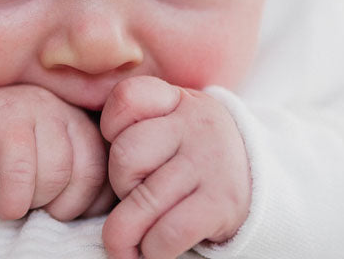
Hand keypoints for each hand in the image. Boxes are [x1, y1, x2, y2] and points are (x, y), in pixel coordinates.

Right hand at [0, 84, 111, 220]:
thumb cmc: (5, 158)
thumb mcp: (49, 164)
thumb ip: (77, 177)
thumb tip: (101, 212)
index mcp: (82, 124)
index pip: (105, 173)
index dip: (85, 205)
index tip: (57, 210)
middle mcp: (64, 110)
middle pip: (87, 173)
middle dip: (61, 206)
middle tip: (34, 206)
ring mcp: (36, 108)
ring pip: (56, 172)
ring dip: (34, 202)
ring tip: (16, 199)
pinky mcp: (4, 117)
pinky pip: (20, 170)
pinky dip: (12, 199)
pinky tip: (1, 203)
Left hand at [100, 76, 250, 258]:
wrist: (256, 176)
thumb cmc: (192, 150)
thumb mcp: (172, 118)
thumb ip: (137, 120)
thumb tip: (87, 151)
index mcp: (176, 100)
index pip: (125, 99)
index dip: (111, 126)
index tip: (118, 142)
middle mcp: (194, 125)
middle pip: (125, 155)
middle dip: (120, 184)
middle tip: (132, 195)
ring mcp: (209, 163)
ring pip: (142, 200)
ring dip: (126, 231)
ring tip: (128, 240)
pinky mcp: (221, 203)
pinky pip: (168, 234)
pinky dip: (152, 251)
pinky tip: (153, 250)